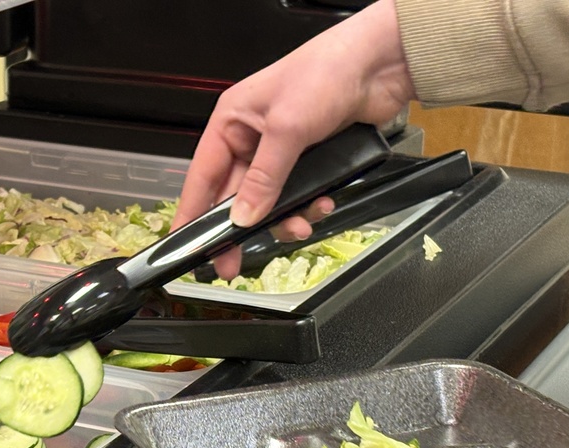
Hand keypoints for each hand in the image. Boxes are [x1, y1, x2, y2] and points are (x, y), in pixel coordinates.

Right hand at [173, 0, 414, 278]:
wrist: (381, 62)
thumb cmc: (324, 74)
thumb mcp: (286, 129)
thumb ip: (264, 178)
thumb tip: (243, 218)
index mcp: (231, 122)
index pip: (201, 177)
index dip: (192, 214)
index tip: (186, 247)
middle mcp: (250, 138)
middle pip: (234, 196)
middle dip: (241, 228)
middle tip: (232, 264)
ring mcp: (280, 150)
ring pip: (269, 201)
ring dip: (284, 219)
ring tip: (300, 227)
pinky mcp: (308, 158)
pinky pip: (298, 195)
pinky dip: (309, 206)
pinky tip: (322, 205)